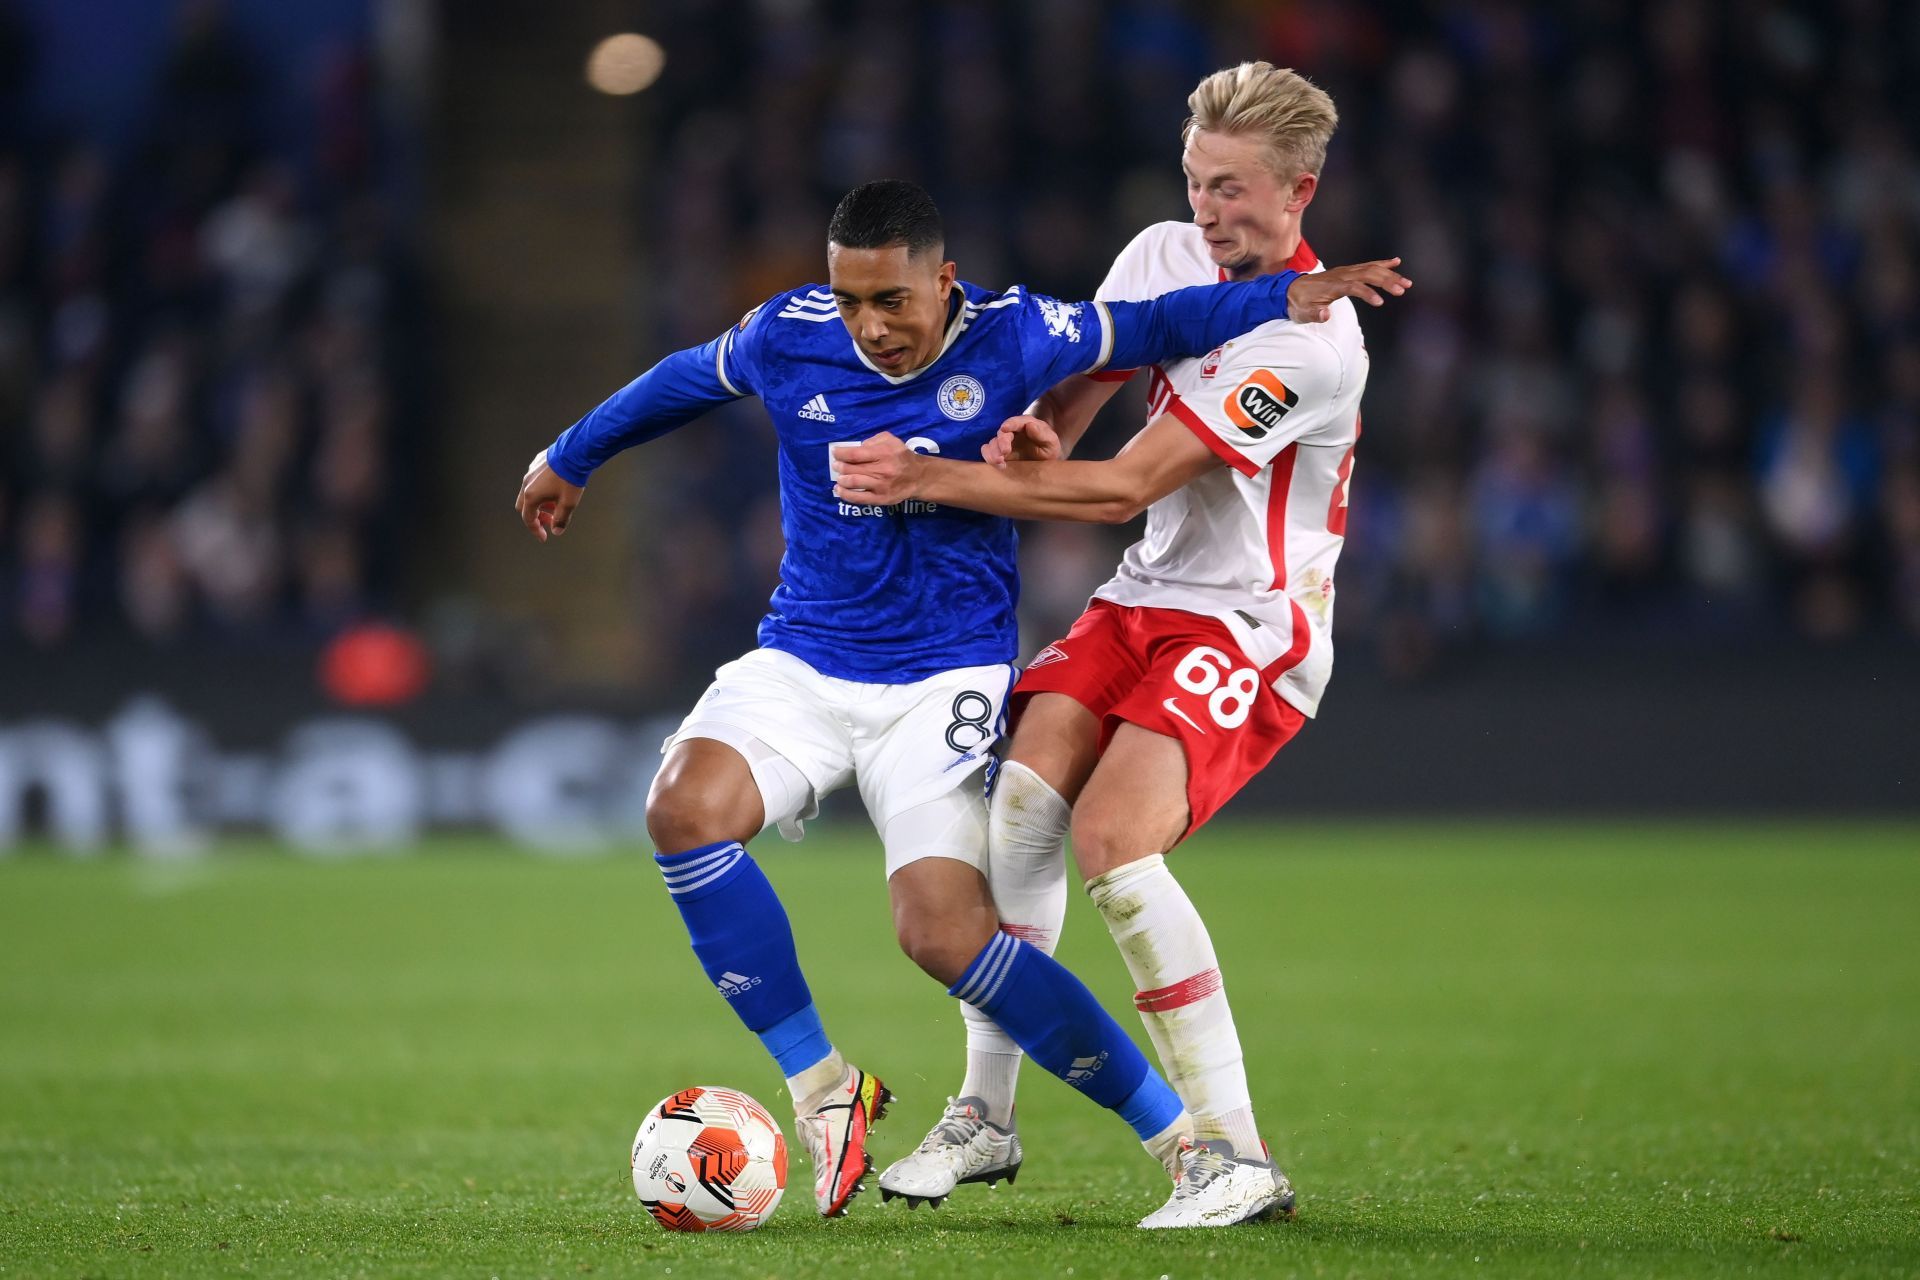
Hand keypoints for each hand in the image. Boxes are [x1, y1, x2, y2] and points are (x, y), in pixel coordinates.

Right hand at [514, 449, 585, 541]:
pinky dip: (542, 489)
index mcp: (531, 496)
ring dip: (540, 502)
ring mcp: (531, 472)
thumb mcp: (568, 504)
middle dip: (536, 516)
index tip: (543, 537)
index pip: (528, 519)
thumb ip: (561, 520)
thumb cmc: (570, 478)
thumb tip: (557, 530)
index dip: (536, 530)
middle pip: (524, 506)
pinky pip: (535, 480)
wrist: (574, 453)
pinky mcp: (537, 463)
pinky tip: (555, 489)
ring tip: (555, 505)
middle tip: (549, 520)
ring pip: (529, 492)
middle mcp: (527, 483)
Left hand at [832, 432, 922, 504]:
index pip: (855, 454)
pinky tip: (839, 490)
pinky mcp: (880, 499)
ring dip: (841, 480)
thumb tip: (856, 448)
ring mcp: (881, 486)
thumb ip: (872, 440)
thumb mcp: (890, 440)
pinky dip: (845, 494)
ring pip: (853, 483)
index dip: (841, 454)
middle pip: (852, 469)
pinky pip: (858, 498)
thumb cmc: (901, 456)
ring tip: (839, 477)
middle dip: (840, 467)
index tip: (835, 453)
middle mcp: (882, 470)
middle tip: (836, 465)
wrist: (919, 477)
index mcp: (883, 453)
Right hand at [983, 415, 1062, 466]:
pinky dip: (989, 457)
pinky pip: (988, 452)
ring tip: (1000, 462)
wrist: (1044, 464)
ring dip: (993, 452)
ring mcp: (1003, 443)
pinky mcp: (998, 454)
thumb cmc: (1049, 450)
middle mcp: (1012, 432)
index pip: (1016, 421)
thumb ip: (1042, 434)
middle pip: (1002, 433)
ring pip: (992, 443)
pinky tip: (998, 465)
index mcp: (1025, 424)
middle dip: (1001, 442)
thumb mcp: (1051, 442)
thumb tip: (1030, 425)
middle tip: (1004, 453)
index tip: (1005, 428)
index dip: (1010, 424)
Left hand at [1286, 257, 1409, 322]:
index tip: (1380, 302)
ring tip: (1407, 283)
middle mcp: (1341, 275)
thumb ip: (1314, 314)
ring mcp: (1345, 271)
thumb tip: (1325, 314)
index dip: (1367, 293)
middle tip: (1403, 289)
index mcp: (1332, 286)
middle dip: (1386, 281)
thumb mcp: (1302, 313)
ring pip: (1371, 269)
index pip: (1353, 287)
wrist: (1290, 291)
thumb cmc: (1298, 304)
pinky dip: (1383, 263)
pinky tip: (1396, 262)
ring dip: (1390, 275)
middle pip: (1367, 274)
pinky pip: (1368, 265)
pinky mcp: (1347, 271)